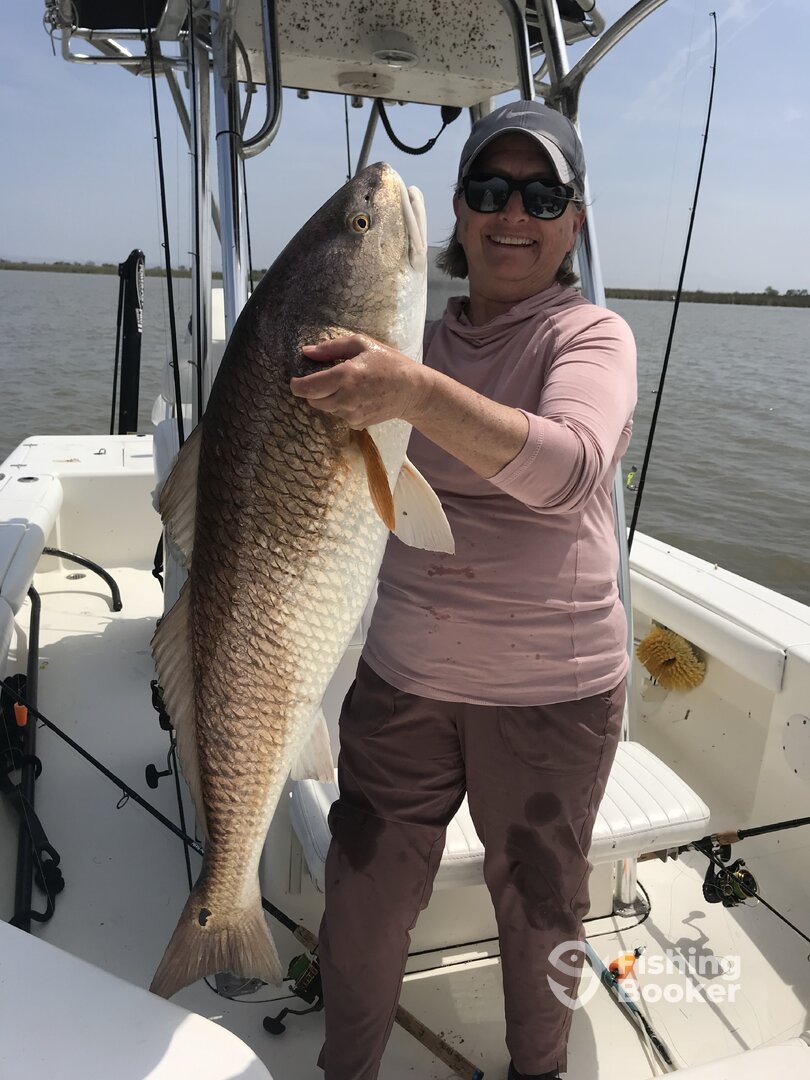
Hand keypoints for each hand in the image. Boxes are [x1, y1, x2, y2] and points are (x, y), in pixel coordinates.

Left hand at [290, 334, 428, 428]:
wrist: (413, 390)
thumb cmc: (388, 363)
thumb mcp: (362, 344)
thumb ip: (331, 347)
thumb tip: (307, 351)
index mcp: (345, 376)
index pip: (308, 388)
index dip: (296, 385)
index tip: (295, 380)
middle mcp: (346, 398)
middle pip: (313, 400)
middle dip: (313, 391)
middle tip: (324, 379)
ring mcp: (352, 414)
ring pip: (326, 408)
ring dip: (329, 398)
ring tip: (347, 386)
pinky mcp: (358, 424)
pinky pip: (340, 415)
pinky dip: (342, 406)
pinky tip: (358, 396)